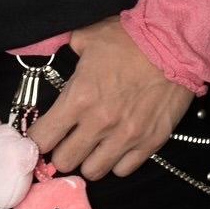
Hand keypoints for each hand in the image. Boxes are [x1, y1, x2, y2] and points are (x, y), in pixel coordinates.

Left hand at [23, 14, 196, 179]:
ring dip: (88, 159)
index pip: (43, 138)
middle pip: (64, 162)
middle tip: (66, 141)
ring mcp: (125, 137)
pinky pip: (124, 170)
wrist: (173, 43)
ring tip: (92, 146)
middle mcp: (99, 123)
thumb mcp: (87, 37)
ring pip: (93, 172)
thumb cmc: (128, 38)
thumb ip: (66, 50)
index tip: (40, 136)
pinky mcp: (149, 143)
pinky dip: (116, 161)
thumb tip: (55, 51)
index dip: (36, 139)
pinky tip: (116, 146)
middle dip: (61, 152)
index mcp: (78, 97)